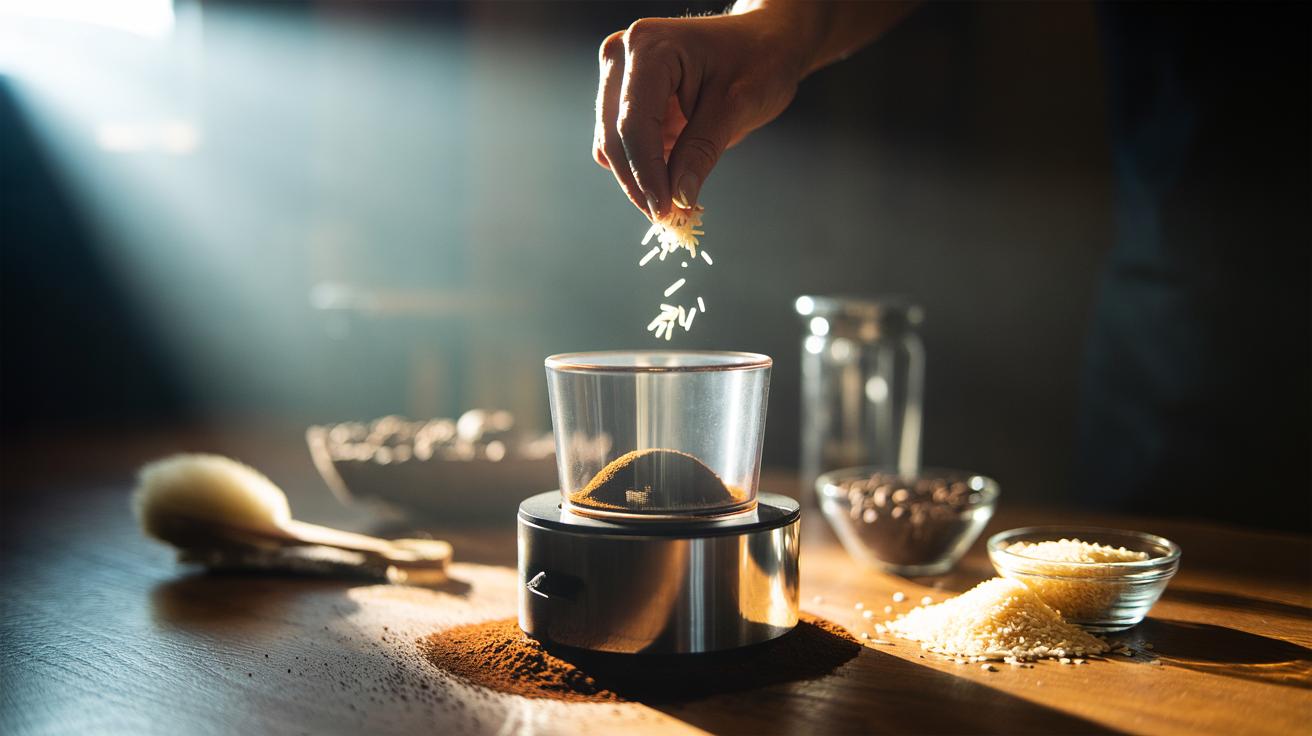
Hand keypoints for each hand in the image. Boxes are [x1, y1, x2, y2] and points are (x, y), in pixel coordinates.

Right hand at [592, 9, 810, 219]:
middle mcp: (623, 56)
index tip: (665, 211)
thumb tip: (678, 198)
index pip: (634, 122)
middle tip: (669, 218)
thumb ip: (702, 150)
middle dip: (639, 182)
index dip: (646, 173)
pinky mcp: (626, 99)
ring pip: (610, 145)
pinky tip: (671, 185)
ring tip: (675, 205)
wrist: (763, 43)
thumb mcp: (736, 105)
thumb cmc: (758, 61)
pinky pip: (621, 145)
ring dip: (638, 179)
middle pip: (614, 136)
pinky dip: (642, 170)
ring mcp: (619, 76)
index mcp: (649, 47)